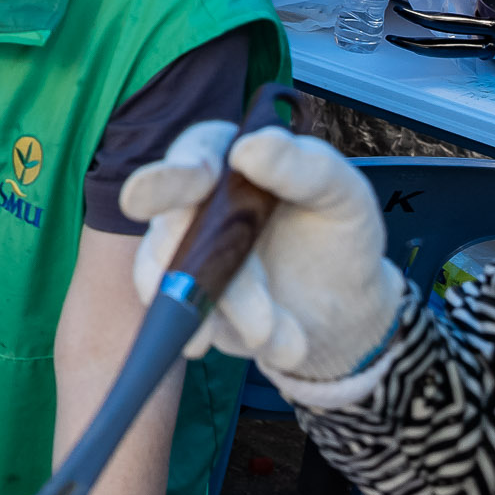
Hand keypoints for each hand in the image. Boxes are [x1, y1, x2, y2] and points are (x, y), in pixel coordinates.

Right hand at [122, 119, 404, 380]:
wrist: (344, 305)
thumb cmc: (340, 232)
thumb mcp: (342, 194)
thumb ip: (305, 166)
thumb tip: (246, 149)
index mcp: (227, 159)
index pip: (191, 157)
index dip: (168, 177)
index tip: (149, 196)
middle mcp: (194, 204)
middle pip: (168, 227)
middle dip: (187, 263)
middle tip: (192, 283)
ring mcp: (185, 256)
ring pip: (179, 283)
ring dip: (233, 309)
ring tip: (280, 335)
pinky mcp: (190, 303)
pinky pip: (198, 323)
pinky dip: (239, 337)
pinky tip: (284, 345)